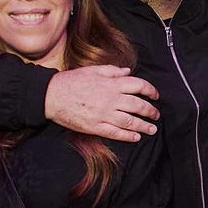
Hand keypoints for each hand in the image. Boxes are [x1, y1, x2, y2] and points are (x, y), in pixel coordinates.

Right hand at [45, 65, 160, 142]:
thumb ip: (112, 71)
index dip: (150, 90)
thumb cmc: (71, 81)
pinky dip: (128, 135)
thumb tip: (128, 72)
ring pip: (130, 121)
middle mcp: (110, 99)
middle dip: (150, 111)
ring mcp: (103, 114)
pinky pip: (116, 133)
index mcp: (111, 84)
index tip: (155, 95)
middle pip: (138, 105)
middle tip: (156, 115)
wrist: (51, 95)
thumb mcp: (93, 70)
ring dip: (144, 125)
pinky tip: (136, 137)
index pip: (138, 86)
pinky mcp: (95, 126)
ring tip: (152, 129)